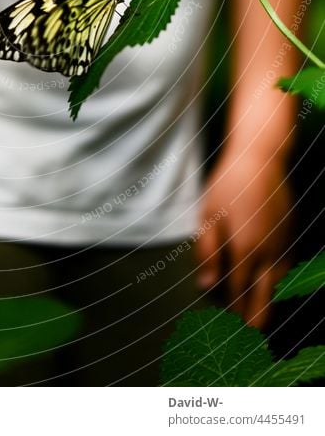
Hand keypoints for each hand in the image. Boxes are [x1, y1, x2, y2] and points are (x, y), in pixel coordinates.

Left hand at [194, 148, 292, 328]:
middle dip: (254, 319)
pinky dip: (280, 283)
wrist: (260, 159)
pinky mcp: (290, 235)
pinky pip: (287, 268)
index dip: (231, 312)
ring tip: (258, 319)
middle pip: (263, 298)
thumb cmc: (227, 185)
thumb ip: (206, 252)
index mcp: (243, 250)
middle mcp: (267, 253)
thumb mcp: (207, 215)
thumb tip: (206, 285)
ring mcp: (282, 245)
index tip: (226, 329)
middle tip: (245, 338)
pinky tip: (271, 286)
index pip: (237, 292)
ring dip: (268, 302)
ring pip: (279, 286)